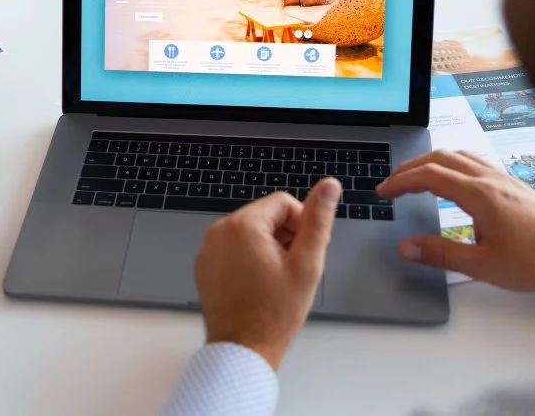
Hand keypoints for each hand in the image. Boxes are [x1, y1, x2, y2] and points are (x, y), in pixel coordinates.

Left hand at [195, 180, 341, 369]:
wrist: (242, 349)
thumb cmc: (275, 312)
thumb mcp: (307, 264)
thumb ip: (318, 220)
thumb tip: (329, 185)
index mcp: (244, 225)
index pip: (283, 203)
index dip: (302, 224)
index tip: (306, 251)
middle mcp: (220, 230)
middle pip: (265, 215)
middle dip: (285, 235)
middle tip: (294, 268)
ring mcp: (208, 248)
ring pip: (249, 231)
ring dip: (268, 246)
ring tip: (277, 278)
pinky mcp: (205, 264)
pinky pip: (232, 248)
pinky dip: (248, 257)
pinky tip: (258, 283)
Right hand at [377, 150, 534, 290]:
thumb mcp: (482, 265)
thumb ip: (440, 254)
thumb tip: (406, 248)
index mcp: (479, 195)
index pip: (428, 176)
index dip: (400, 182)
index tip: (383, 192)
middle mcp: (490, 179)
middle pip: (440, 159)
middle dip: (410, 168)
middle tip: (392, 183)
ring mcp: (503, 178)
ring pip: (458, 155)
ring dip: (430, 162)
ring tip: (414, 176)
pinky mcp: (512, 184)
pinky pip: (474, 161)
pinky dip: (452, 163)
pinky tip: (452, 177)